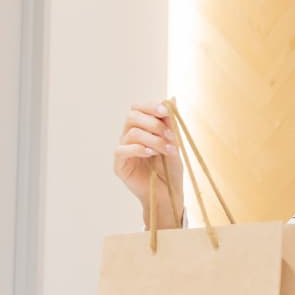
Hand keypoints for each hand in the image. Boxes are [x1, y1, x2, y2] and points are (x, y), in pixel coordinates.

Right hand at [114, 101, 184, 227]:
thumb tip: (172, 98)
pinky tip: (152, 154)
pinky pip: (122, 150)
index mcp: (142, 129)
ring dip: (153, 138)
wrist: (168, 195)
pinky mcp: (119, 165)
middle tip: (170, 134)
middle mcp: (130, 137)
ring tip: (168, 149)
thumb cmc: (171, 170)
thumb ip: (171, 123)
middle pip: (132, 116)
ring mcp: (123, 150)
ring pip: (131, 133)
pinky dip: (139, 149)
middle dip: (153, 122)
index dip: (151, 106)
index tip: (166, 111)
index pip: (138, 108)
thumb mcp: (174, 144)